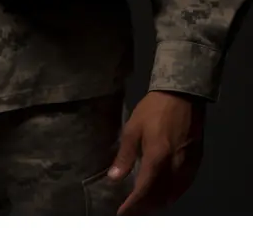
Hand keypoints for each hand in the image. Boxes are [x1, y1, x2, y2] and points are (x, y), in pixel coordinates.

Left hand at [108, 90, 205, 214]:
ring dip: (157, 204)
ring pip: (173, 195)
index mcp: (157, 158)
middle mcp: (174, 168)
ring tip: (144, 205)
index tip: (121, 213)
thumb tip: (114, 177)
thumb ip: (125, 156)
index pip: (143, 191)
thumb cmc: (153, 110)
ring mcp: (187, 167)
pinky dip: (172, 196)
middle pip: (159, 198)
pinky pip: (183, 188)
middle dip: (144, 207)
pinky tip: (164, 195)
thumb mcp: (133, 129)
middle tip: (130, 210)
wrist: (182, 96)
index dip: (132, 206)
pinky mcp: (196, 163)